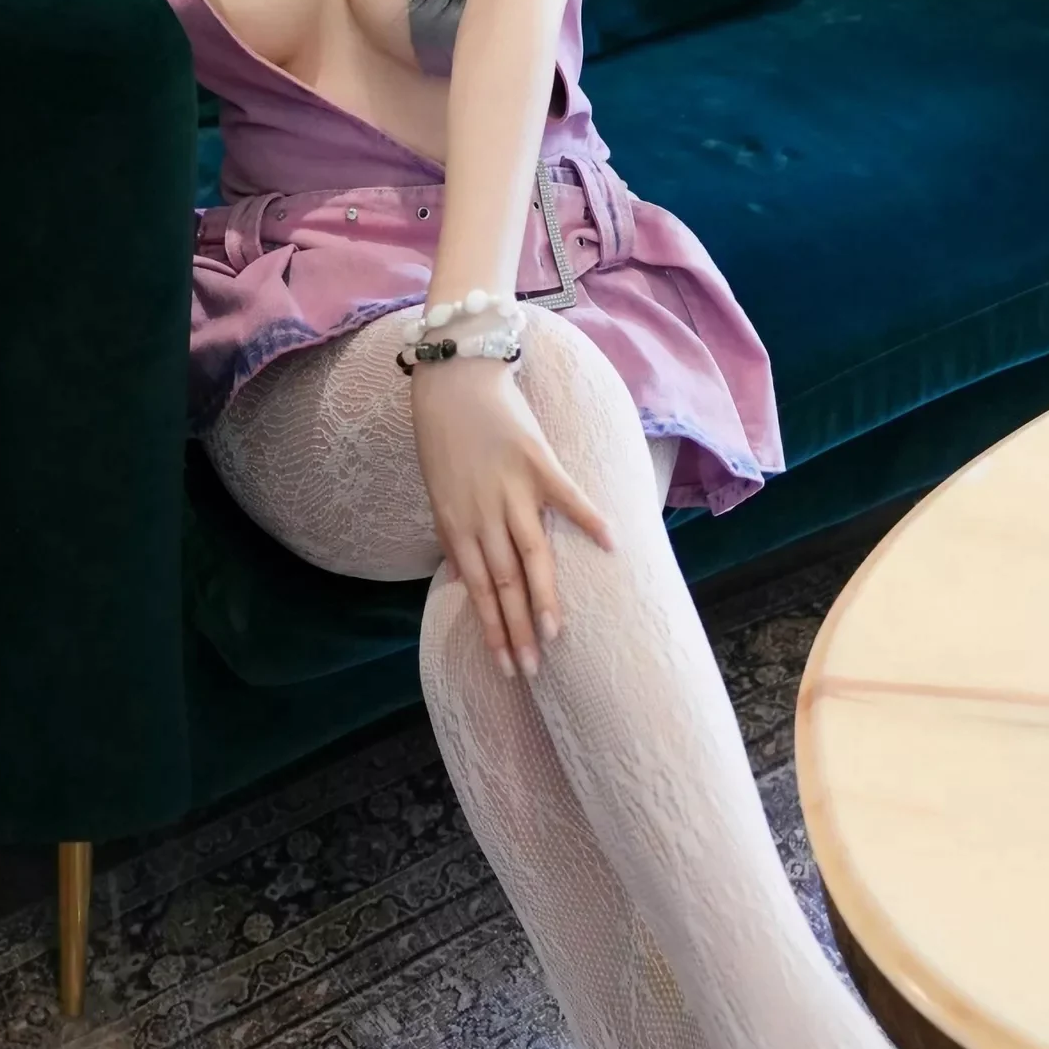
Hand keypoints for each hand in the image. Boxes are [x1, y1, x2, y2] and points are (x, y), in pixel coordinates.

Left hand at [407, 355, 614, 676]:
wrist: (453, 378)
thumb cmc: (444, 435)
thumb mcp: (438, 491)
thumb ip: (452, 534)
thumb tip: (460, 576)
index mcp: (456, 525)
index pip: (480, 591)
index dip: (494, 631)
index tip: (508, 667)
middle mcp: (483, 514)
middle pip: (505, 583)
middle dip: (517, 630)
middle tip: (533, 670)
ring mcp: (511, 489)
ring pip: (531, 555)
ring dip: (543, 597)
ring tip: (554, 633)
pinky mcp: (535, 460)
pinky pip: (566, 496)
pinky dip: (588, 519)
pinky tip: (610, 544)